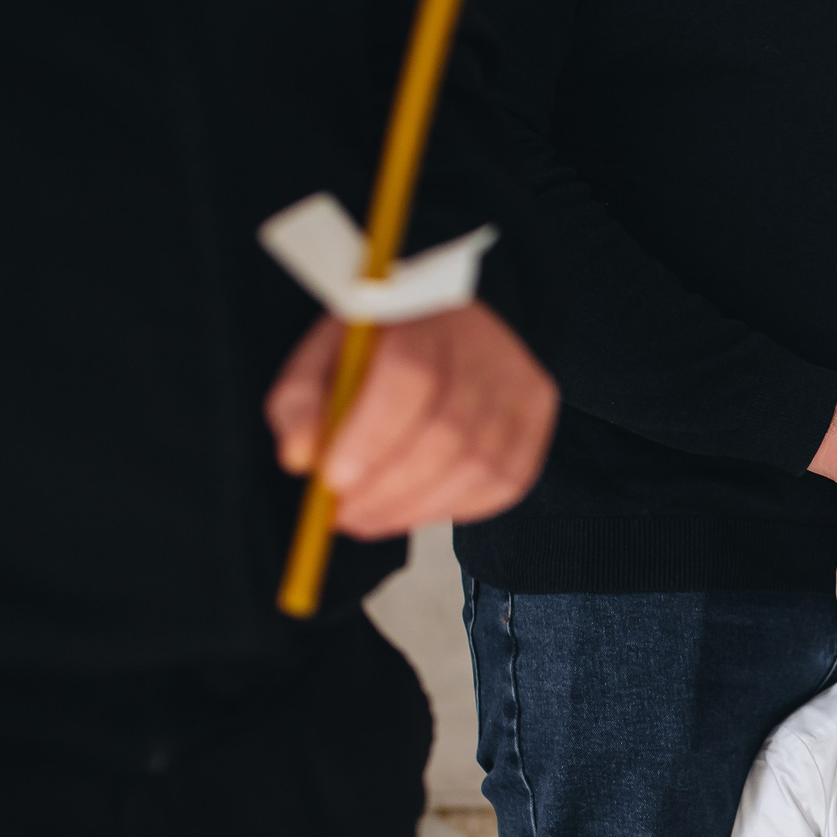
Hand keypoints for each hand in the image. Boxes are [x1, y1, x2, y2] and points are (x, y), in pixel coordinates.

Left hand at [266, 302, 558, 538]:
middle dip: (390, 489)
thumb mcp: (326, 355)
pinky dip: (455, 508)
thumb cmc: (382, 346)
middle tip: (346, 516)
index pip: (410, 378)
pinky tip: (418, 507)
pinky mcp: (536, 420)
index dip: (371, 438)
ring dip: (417, 508)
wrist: (453, 324)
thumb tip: (300, 458)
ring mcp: (520, 387)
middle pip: (447, 433)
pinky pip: (504, 484)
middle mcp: (484, 349)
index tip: (333, 482)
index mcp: (424, 319)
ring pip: (478, 467)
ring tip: (373, 517)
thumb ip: (301, 402)